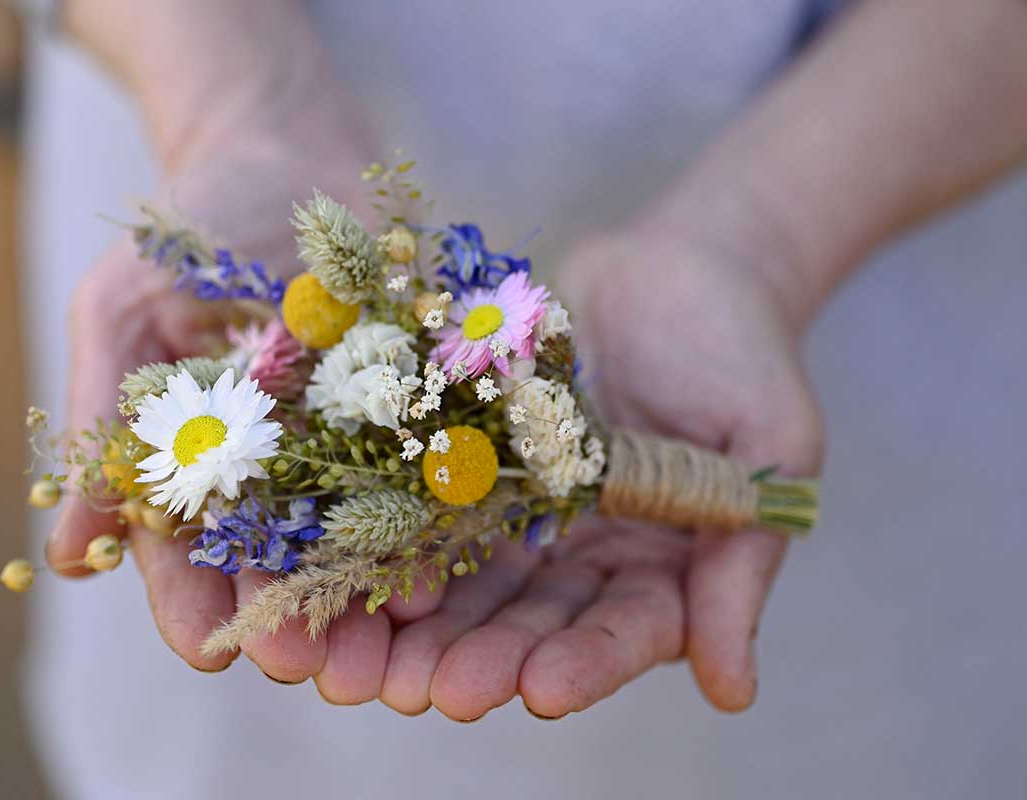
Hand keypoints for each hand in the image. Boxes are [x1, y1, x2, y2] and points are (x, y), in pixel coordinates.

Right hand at [44, 70, 388, 672]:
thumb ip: (104, 418)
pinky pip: (426, 467)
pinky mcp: (416, 407)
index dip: (192, 605)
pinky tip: (448, 551)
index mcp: (200, 463)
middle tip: (305, 664)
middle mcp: (280, 470)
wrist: (284, 152)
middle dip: (289, 615)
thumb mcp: (125, 310)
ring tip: (385, 631)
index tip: (206, 650)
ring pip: (358, 534)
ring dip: (368, 589)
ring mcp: (352, 442)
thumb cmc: (187, 229)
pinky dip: (433, 512)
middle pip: (279, 562)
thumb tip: (61, 553)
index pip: (185, 555)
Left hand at [376, 228, 823, 718]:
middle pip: (529, 620)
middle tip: (436, 691)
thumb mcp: (771, 451)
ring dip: (424, 619)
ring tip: (376, 655)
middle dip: (483, 655)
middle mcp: (580, 553)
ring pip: (467, 576)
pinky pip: (431, 496)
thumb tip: (733, 693)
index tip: (543, 690)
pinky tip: (353, 554)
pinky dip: (394, 528)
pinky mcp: (476, 455)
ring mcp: (523, 507)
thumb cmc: (745, 356)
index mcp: (658, 568)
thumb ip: (740, 563)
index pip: (621, 632)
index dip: (585, 664)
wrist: (679, 267)